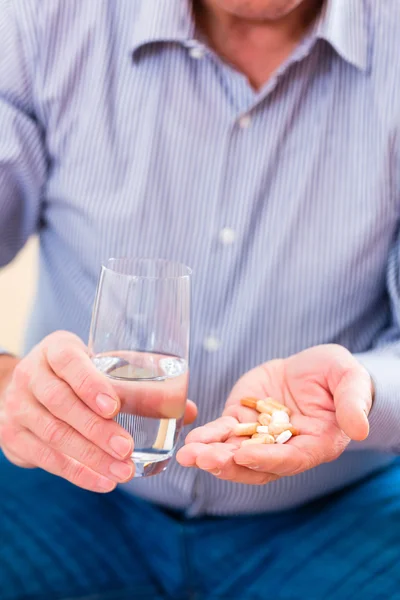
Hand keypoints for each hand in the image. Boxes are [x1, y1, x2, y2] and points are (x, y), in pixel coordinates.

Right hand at [0, 331, 196, 491]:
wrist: (30, 390)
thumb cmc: (79, 376)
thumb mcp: (103, 368)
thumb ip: (142, 386)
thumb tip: (191, 410)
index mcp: (57, 349)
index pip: (69, 361)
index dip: (90, 383)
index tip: (114, 406)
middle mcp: (31, 374)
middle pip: (60, 401)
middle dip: (95, 429)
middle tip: (126, 449)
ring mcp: (17, 405)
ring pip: (53, 432)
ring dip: (90, 455)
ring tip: (123, 472)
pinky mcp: (12, 435)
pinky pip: (45, 457)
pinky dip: (76, 472)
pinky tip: (102, 482)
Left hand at [177, 344, 372, 484]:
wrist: (312, 367)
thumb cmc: (338, 375)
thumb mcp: (350, 379)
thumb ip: (353, 402)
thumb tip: (359, 429)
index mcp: (316, 444)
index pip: (291, 459)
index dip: (268, 459)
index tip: (244, 455)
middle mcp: (285, 448)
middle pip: (256, 465)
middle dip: (229, 464)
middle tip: (204, 459)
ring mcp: (260, 436)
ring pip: (234, 453)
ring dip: (211, 456)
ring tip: (189, 454)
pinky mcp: (242, 420)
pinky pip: (223, 432)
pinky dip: (207, 437)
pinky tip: (191, 440)